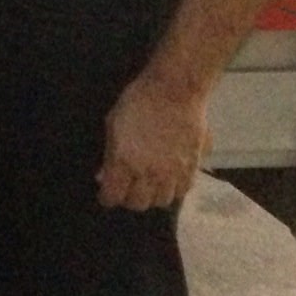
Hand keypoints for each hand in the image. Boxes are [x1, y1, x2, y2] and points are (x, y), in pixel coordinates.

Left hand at [98, 74, 209, 210]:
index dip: (107, 198)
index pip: (113, 196)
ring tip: (147, 187)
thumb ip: (109, 155)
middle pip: (138, 204)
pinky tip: (167, 182)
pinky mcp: (192, 168)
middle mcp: (149, 173)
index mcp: (125, 162)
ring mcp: (173, 173)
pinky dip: (173, 191)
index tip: (105, 195)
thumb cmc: (137, 102)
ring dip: (151, 197)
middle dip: (128, 199)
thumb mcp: (113, 125)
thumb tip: (103, 176)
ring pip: (161, 202)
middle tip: (126, 190)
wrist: (174, 91)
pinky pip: (182, 192)